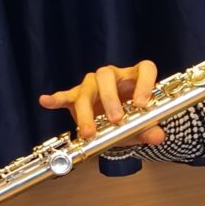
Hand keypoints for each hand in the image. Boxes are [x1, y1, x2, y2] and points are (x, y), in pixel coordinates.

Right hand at [38, 60, 165, 146]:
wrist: (114, 124)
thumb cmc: (130, 118)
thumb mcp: (141, 127)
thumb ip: (150, 130)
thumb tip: (158, 137)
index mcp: (135, 78)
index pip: (145, 69)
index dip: (145, 83)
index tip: (142, 104)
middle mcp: (114, 76)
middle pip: (108, 76)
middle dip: (111, 98)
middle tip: (115, 120)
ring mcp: (93, 85)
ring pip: (87, 89)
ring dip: (87, 111)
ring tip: (89, 132)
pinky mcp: (76, 96)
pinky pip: (65, 95)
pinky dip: (55, 99)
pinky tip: (46, 101)